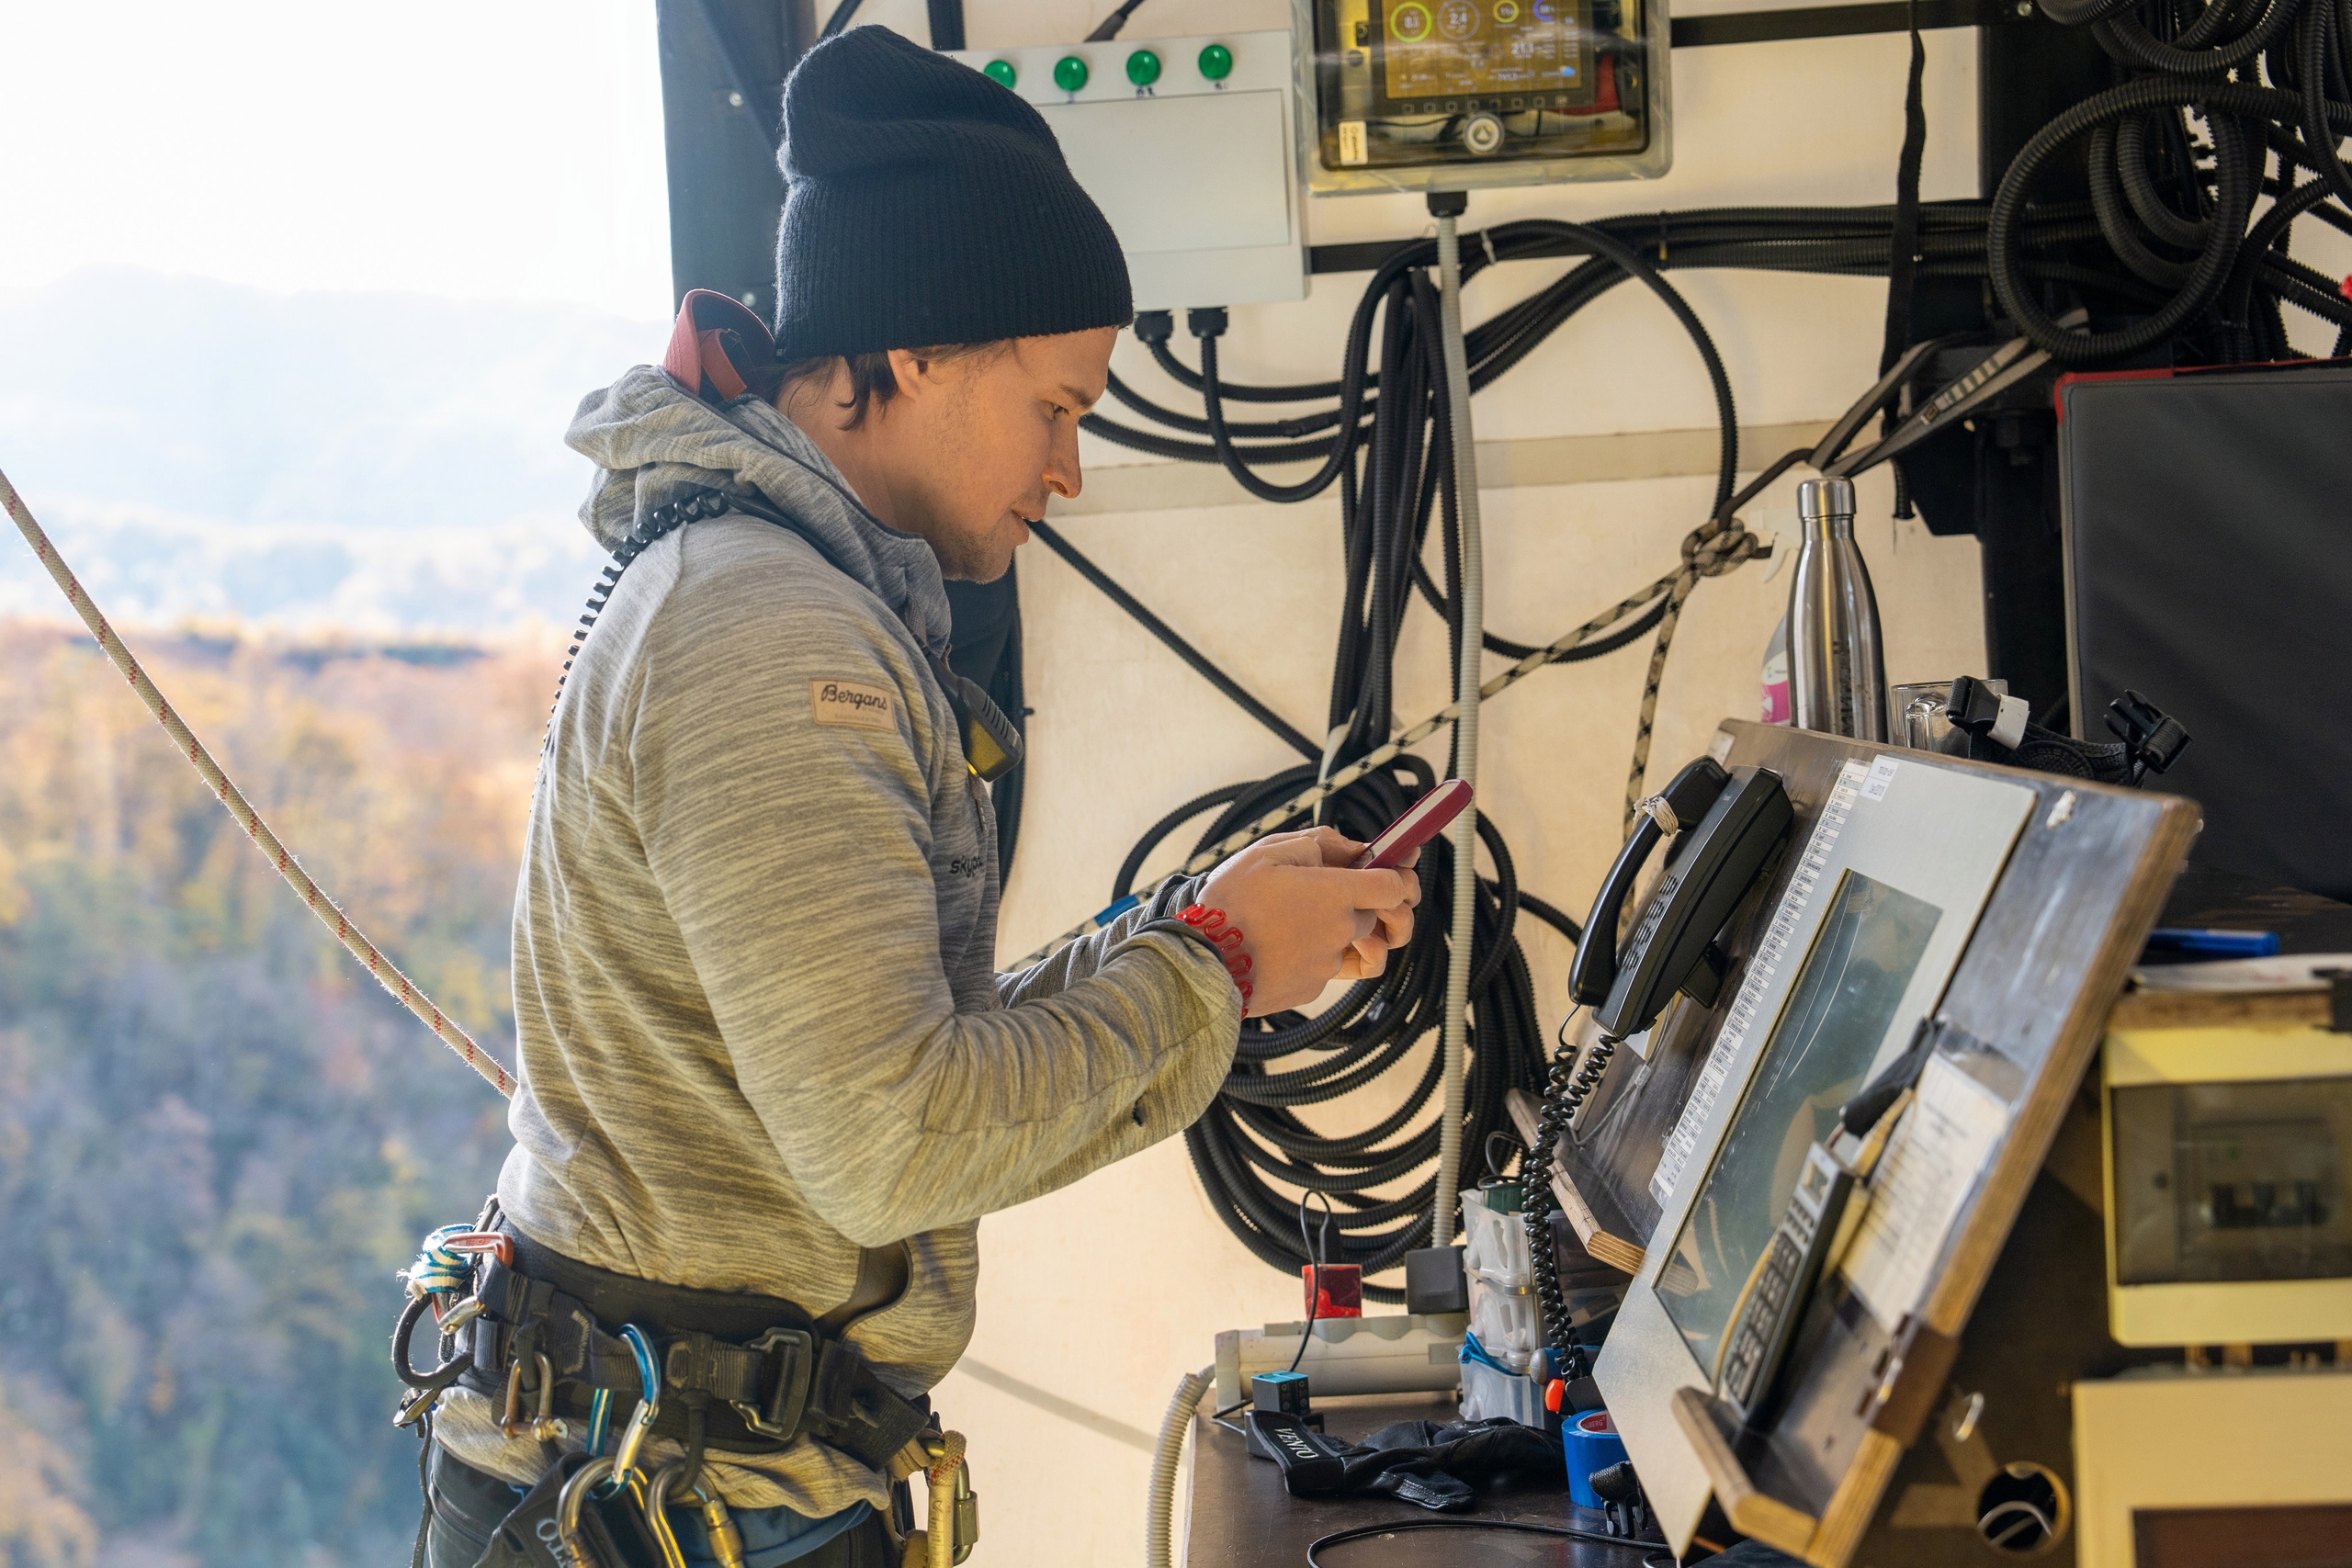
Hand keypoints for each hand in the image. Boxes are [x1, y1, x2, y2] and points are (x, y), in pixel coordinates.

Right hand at [1195, 827, 1420, 1016]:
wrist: (1200, 959)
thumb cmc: (1230, 901)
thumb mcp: (1268, 852)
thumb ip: (1319, 844)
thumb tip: (1356, 849)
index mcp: (1335, 894)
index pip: (1396, 888)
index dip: (1398, 878)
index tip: (1386, 872)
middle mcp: (1340, 931)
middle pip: (1378, 917)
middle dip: (1366, 904)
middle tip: (1337, 894)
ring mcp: (1327, 964)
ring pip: (1353, 945)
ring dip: (1340, 932)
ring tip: (1307, 921)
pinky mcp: (1311, 989)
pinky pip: (1327, 968)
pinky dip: (1313, 955)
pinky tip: (1284, 944)